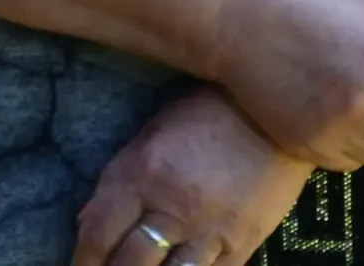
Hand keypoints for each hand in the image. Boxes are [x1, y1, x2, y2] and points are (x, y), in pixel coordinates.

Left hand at [75, 87, 312, 265]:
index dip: (83, 260)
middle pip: (128, 264)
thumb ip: (119, 177)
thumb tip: (87, 221)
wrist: (280, 113)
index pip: (98, 234)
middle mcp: (173, 207)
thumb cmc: (209, 115)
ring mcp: (209, 230)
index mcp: (145, 174)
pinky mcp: (241, 243)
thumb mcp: (155, 132)